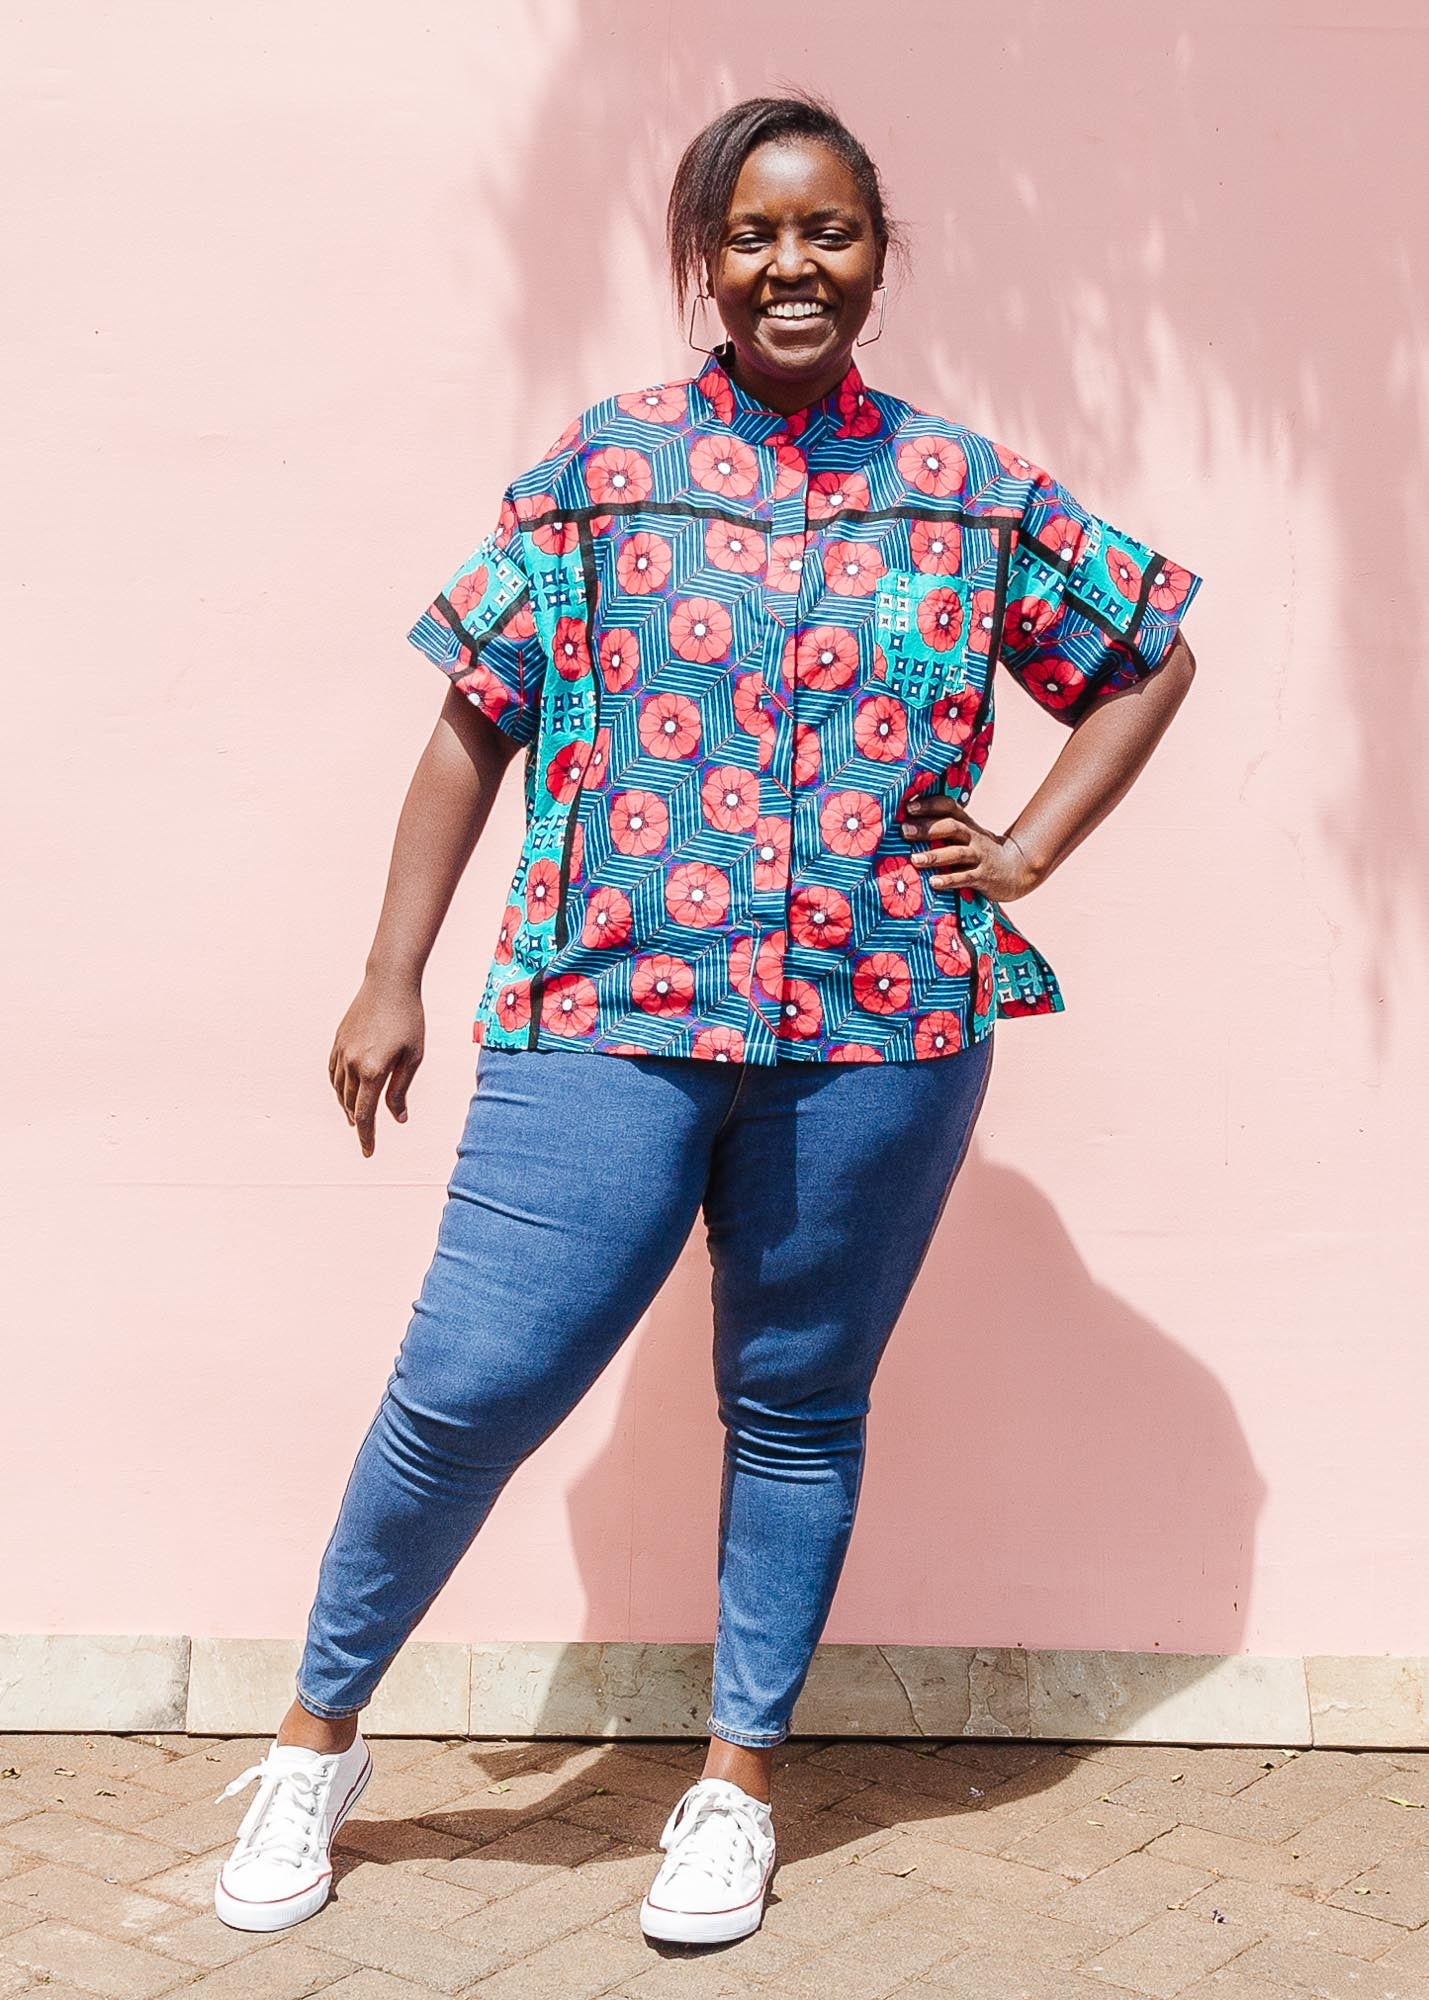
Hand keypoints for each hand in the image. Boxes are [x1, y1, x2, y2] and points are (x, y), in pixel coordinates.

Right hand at [328, 973, 424, 1157]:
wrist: (388, 984)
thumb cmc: (409, 1019)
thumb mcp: (413, 1057)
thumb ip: (400, 1089)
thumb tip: (397, 1118)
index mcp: (373, 1070)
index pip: (365, 1114)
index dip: (366, 1137)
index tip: (368, 1153)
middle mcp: (352, 1064)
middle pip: (351, 1105)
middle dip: (358, 1123)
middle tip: (366, 1137)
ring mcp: (341, 1051)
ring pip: (339, 1090)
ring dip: (347, 1107)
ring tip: (355, 1118)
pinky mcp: (337, 1041)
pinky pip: (333, 1072)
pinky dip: (338, 1088)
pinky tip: (344, 1093)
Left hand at [900, 792, 1040, 900]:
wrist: (1018, 869)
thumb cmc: (981, 852)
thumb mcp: (967, 835)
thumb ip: (943, 829)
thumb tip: (906, 825)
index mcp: (967, 824)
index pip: (949, 807)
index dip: (930, 805)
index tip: (908, 807)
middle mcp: (973, 837)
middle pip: (951, 827)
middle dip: (927, 829)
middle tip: (904, 831)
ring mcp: (980, 856)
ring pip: (957, 853)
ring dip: (935, 855)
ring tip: (915, 859)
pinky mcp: (984, 877)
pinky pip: (965, 878)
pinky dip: (949, 880)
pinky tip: (933, 882)